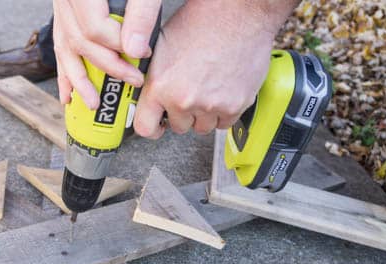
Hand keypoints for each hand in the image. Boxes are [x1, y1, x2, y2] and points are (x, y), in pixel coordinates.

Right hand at [52, 0, 160, 108]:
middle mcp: (64, 0)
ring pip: (65, 49)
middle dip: (108, 68)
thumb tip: (135, 51)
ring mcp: (60, 7)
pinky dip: (65, 71)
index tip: (144, 53)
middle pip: (80, 42)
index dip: (120, 47)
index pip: (95, 30)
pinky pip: (60, 45)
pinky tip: (68, 93)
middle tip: (133, 80)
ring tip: (92, 103)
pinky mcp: (63, 12)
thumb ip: (140, 13)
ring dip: (79, 81)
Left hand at [133, 0, 283, 137]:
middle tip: (189, 92)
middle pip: (178, 127)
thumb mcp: (162, 47)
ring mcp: (211, 105)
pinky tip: (221, 91)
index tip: (158, 125)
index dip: (152, 127)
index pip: (146, 128)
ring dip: (202, 114)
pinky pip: (224, 123)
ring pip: (202, 127)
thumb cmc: (202, 22)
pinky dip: (223, 112)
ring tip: (206, 89)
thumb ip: (153, 78)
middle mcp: (184, 99)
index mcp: (161, 86)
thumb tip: (146, 97)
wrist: (239, 13)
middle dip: (182, 114)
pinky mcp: (235, 105)